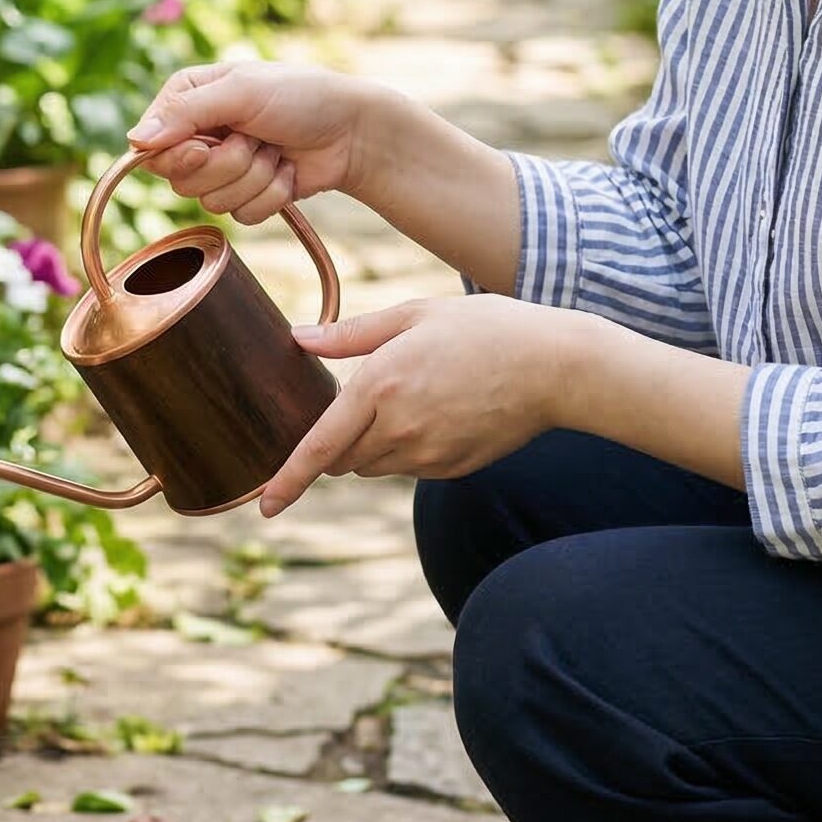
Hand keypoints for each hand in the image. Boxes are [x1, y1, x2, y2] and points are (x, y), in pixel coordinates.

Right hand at [125, 61, 385, 225]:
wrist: (353, 131)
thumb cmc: (301, 96)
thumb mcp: (241, 91)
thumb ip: (185, 112)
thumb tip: (134, 140)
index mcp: (188, 99)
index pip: (150, 145)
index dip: (177, 155)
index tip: (205, 146)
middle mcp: (199, 135)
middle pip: (180, 180)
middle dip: (226, 164)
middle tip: (254, 139)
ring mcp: (223, 168)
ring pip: (212, 202)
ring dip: (254, 177)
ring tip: (275, 150)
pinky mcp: (247, 196)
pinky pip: (241, 216)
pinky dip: (271, 195)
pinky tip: (287, 171)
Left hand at [261, 294, 577, 513]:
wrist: (555, 367)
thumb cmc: (484, 329)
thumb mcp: (413, 315)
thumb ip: (350, 334)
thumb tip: (298, 339)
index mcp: (380, 386)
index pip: (319, 447)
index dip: (287, 480)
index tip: (265, 506)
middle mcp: (399, 428)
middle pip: (341, 459)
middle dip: (334, 442)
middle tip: (357, 401)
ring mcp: (429, 454)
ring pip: (373, 465)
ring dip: (368, 444)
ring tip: (407, 397)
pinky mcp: (452, 468)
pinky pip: (409, 467)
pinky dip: (404, 448)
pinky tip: (436, 411)